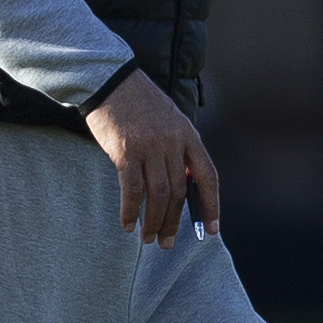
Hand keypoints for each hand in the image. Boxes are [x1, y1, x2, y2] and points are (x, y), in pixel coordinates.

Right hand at [84, 71, 220, 247]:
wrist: (110, 80)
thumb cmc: (138, 101)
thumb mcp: (169, 119)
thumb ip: (178, 147)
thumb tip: (182, 183)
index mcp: (188, 134)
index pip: (208, 176)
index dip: (211, 205)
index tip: (213, 229)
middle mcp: (173, 142)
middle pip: (179, 192)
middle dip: (174, 222)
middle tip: (166, 243)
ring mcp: (150, 146)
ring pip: (157, 195)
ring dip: (153, 222)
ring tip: (147, 238)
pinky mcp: (125, 151)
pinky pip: (132, 189)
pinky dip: (130, 210)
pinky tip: (128, 224)